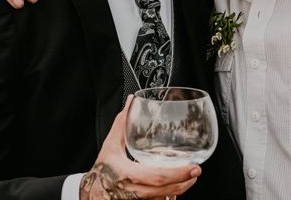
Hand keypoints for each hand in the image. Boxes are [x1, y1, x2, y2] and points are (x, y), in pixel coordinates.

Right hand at [80, 96, 200, 199]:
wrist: (92, 193)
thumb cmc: (103, 168)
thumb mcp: (110, 145)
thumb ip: (122, 123)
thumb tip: (132, 101)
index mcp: (128, 174)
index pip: (157, 177)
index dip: (177, 174)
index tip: (193, 167)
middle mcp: (136, 190)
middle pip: (166, 190)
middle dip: (185, 181)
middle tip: (197, 170)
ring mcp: (140, 199)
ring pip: (165, 197)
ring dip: (181, 188)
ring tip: (191, 176)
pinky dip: (171, 192)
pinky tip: (178, 184)